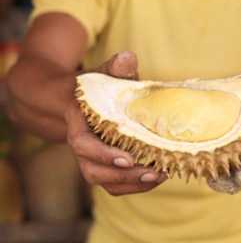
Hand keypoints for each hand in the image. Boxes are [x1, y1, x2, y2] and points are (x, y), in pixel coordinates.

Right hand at [65, 51, 166, 195]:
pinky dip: (135, 185)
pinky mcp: (103, 166)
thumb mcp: (105, 73)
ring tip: (159, 176)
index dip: (102, 154)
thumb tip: (128, 57)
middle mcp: (81, 146)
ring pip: (104, 181)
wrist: (84, 101)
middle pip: (93, 170)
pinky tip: (157, 177)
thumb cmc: (98, 86)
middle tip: (153, 171)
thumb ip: (116, 68)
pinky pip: (114, 184)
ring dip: (132, 184)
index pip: (82, 144)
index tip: (127, 158)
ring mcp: (90, 159)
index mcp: (78, 122)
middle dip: (122, 176)